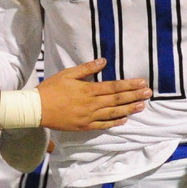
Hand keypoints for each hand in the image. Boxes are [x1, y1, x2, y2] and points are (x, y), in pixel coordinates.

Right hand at [37, 58, 151, 130]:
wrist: (37, 109)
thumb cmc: (51, 88)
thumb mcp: (68, 73)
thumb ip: (87, 68)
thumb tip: (104, 61)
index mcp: (88, 89)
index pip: (113, 87)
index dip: (129, 85)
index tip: (142, 82)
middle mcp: (91, 104)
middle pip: (117, 100)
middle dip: (134, 96)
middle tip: (149, 93)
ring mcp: (88, 117)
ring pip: (113, 113)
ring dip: (129, 109)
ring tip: (142, 106)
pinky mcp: (84, 126)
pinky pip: (103, 125)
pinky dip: (115, 122)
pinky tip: (125, 119)